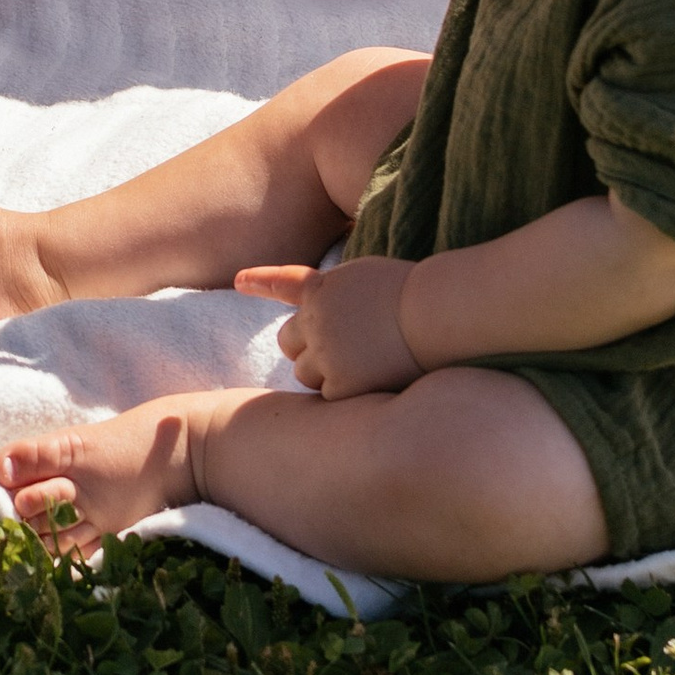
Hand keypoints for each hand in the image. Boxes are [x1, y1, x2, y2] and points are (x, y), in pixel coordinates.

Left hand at [238, 252, 419, 398]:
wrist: (435, 314)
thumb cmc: (415, 297)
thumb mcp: (370, 277)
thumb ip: (341, 292)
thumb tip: (325, 304)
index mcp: (323, 290)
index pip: (284, 283)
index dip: (260, 281)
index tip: (239, 281)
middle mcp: (315, 320)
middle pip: (288, 341)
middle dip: (305, 349)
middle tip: (336, 354)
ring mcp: (324, 352)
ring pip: (305, 374)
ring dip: (324, 374)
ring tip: (363, 366)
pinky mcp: (339, 384)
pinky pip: (328, 397)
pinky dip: (345, 394)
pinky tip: (371, 383)